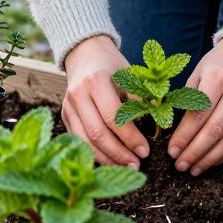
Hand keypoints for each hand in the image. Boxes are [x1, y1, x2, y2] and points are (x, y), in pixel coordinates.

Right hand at [63, 35, 149, 167]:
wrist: (85, 55)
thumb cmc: (112, 66)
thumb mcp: (129, 75)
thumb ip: (140, 99)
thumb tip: (157, 128)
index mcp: (96, 81)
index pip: (113, 117)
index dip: (130, 137)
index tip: (145, 151)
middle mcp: (78, 95)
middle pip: (97, 133)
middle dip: (118, 153)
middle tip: (137, 165)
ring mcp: (68, 107)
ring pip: (85, 141)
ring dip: (106, 159)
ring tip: (125, 167)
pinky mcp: (65, 116)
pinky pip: (79, 141)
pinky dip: (94, 154)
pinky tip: (110, 162)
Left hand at [169, 37, 222, 175]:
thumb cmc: (215, 65)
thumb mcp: (196, 73)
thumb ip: (186, 100)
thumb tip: (171, 133)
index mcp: (217, 78)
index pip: (198, 115)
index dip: (184, 136)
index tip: (172, 151)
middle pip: (214, 131)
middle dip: (195, 152)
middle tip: (180, 165)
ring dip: (209, 159)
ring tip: (193, 169)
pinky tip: (210, 162)